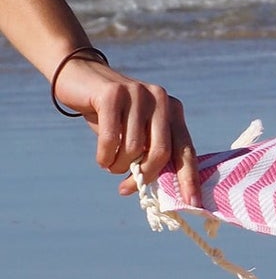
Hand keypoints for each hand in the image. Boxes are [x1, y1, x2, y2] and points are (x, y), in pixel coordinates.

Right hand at [52, 55, 201, 206]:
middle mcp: (161, 100)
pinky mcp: (113, 94)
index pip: (186, 149)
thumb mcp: (135, 133)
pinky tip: (101, 157)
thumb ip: (149, 153)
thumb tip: (158, 191)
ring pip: (134, 149)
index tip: (193, 202)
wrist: (78, 75)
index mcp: (173, 111)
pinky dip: (105, 155)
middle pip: (161, 152)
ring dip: (119, 165)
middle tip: (128, 188)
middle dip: (144, 175)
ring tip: (109, 163)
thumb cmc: (109, 114)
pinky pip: (112, 139)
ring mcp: (138, 94)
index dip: (189, 177)